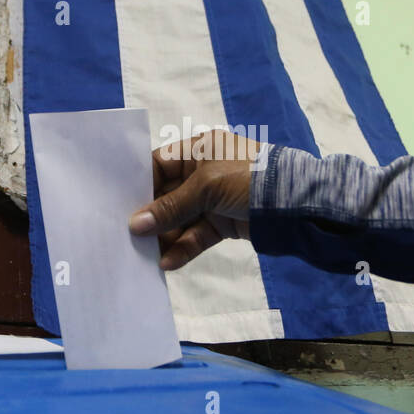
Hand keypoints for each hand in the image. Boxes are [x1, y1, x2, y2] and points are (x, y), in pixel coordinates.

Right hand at [128, 131, 263, 270]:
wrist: (295, 202)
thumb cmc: (248, 179)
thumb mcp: (206, 187)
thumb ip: (170, 207)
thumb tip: (134, 225)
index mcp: (199, 150)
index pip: (159, 165)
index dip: (140, 184)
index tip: (118, 204)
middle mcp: (203, 173)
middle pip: (167, 196)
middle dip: (149, 217)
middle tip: (124, 236)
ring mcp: (214, 200)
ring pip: (181, 219)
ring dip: (163, 236)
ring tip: (142, 255)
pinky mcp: (224, 224)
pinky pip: (197, 236)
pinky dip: (183, 248)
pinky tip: (167, 263)